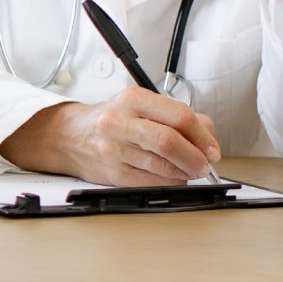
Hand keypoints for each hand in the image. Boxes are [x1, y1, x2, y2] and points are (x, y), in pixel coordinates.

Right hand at [1, 88, 221, 186]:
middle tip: (205, 164)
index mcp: (134, 99)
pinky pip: (151, 182)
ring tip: (191, 170)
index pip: (179, 117)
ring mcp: (115, 149)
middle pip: (169, 142)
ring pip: (162, 166)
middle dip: (195, 157)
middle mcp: (121, 122)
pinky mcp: (113, 172)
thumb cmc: (111, 119)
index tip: (212, 148)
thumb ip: (176, 116)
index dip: (203, 136)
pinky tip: (172, 177)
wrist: (70, 136)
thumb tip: (208, 136)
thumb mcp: (141, 105)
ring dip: (185, 173)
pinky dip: (169, 182)